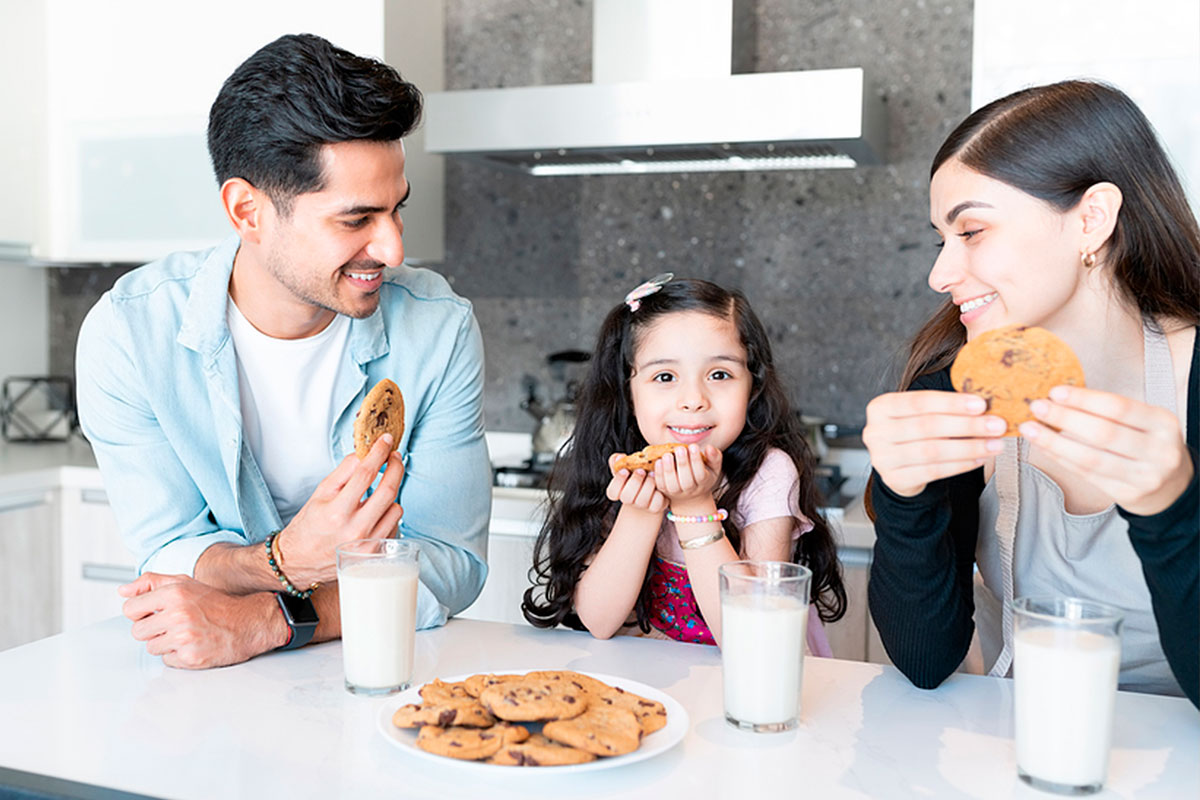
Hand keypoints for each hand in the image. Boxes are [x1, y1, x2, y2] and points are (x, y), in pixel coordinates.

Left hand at [119, 573, 283, 668]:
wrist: (250, 622)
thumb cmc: (217, 603)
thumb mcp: (185, 583)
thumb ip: (151, 583)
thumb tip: (123, 591)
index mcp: (174, 593)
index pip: (130, 609)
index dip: (141, 612)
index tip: (155, 612)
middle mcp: (178, 614)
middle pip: (138, 631)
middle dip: (153, 629)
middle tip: (173, 624)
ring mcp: (184, 637)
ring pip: (151, 647)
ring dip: (165, 643)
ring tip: (186, 633)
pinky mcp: (191, 657)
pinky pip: (167, 660)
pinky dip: (178, 655)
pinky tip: (193, 644)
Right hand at [278, 434, 404, 584]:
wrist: (301, 561)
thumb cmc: (310, 526)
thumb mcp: (320, 494)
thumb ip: (344, 472)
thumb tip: (366, 453)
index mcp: (337, 511)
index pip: (365, 474)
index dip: (379, 453)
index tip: (386, 441)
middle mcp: (355, 529)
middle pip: (389, 490)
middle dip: (396, 467)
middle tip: (395, 456)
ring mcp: (369, 544)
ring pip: (397, 508)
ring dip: (392, 493)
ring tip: (380, 490)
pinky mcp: (377, 553)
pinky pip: (395, 524)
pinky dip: (389, 513)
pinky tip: (377, 511)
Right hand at [606, 452, 667, 513]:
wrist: (653, 488)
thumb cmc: (638, 475)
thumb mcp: (628, 468)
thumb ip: (620, 462)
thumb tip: (618, 457)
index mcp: (620, 491)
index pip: (612, 492)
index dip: (617, 482)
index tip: (625, 470)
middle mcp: (629, 500)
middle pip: (626, 497)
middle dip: (634, 482)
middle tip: (641, 470)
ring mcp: (642, 505)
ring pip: (642, 501)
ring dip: (647, 485)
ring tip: (652, 474)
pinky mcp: (655, 507)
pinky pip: (656, 504)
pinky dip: (658, 493)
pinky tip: (659, 483)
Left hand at [653, 444, 721, 508]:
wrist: (691, 495)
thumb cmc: (702, 475)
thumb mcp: (713, 467)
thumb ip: (714, 457)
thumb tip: (710, 448)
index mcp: (703, 483)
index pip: (701, 474)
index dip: (697, 461)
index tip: (693, 446)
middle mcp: (690, 490)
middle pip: (687, 481)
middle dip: (683, 464)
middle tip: (680, 449)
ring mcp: (677, 492)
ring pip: (672, 485)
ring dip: (668, 470)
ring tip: (667, 455)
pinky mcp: (665, 491)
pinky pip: (661, 485)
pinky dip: (658, 474)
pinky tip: (658, 462)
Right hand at [863, 390, 1006, 496]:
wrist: (897, 464)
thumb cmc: (913, 433)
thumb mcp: (919, 413)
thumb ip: (943, 406)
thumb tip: (984, 403)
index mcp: (880, 407)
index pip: (918, 402)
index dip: (951, 403)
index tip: (980, 404)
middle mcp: (875, 432)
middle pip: (926, 426)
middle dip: (966, 425)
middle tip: (996, 425)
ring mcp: (882, 458)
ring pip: (931, 451)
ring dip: (968, 447)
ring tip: (994, 444)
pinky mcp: (894, 479)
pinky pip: (932, 471)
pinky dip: (960, 465)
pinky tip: (978, 459)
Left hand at [1020, 385, 1193, 515]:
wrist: (1171, 486)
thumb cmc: (1146, 444)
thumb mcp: (1143, 422)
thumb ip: (1109, 411)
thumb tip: (1059, 397)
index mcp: (1163, 423)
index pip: (1119, 407)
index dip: (1084, 399)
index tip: (1054, 392)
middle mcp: (1159, 451)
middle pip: (1103, 433)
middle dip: (1065, 418)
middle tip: (1036, 407)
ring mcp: (1145, 476)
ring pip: (1091, 458)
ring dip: (1054, 442)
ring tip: (1029, 429)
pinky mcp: (1128, 494)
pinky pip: (1087, 474)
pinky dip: (1061, 459)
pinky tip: (1044, 448)